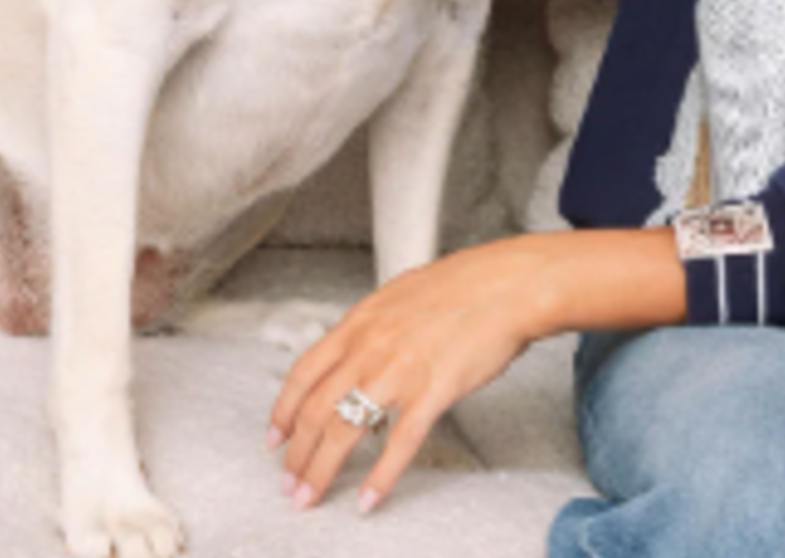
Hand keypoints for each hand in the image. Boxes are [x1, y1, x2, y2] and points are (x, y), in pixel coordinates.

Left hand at [266, 227, 683, 514]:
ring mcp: (400, 369)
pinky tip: (368, 500)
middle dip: (296, 453)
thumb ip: (374, 325)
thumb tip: (358, 351)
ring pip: (345, 429)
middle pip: (317, 408)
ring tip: (311, 497)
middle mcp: (372, 345)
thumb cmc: (465, 285)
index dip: (284, 410)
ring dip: (322, 470)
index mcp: (362, 320)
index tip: (275, 437)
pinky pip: (398, 444)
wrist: (510, 284)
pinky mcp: (433, 391)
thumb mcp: (403, 293)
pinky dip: (380, 478)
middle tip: (289, 482)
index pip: (306, 371)